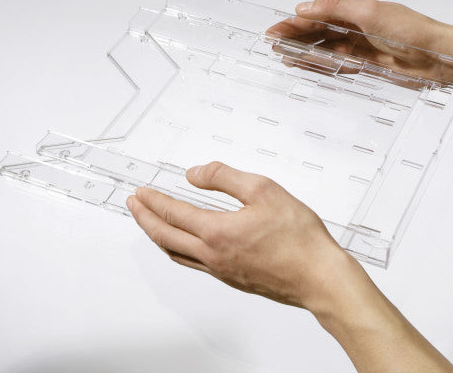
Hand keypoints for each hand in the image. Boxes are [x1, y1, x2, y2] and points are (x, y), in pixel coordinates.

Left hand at [127, 161, 452, 371]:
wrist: (319, 276)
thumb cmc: (298, 238)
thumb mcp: (263, 190)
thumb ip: (225, 177)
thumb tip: (196, 173)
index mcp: (217, 232)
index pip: (173, 213)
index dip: (153, 200)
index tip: (141, 191)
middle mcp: (213, 256)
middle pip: (165, 237)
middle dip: (145, 219)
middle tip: (134, 205)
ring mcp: (222, 271)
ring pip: (177, 254)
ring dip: (158, 237)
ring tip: (152, 224)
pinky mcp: (233, 279)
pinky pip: (194, 264)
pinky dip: (179, 250)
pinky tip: (187, 245)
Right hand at [266, 0, 452, 88]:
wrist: (439, 57)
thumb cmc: (412, 31)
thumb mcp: (370, 13)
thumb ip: (336, 9)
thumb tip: (306, 7)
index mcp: (356, 11)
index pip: (318, 17)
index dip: (294, 23)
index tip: (275, 30)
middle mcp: (357, 29)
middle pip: (319, 34)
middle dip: (296, 38)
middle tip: (274, 46)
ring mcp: (362, 48)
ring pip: (326, 50)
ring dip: (306, 54)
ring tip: (286, 58)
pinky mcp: (368, 66)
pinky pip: (339, 66)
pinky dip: (324, 66)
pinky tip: (310, 68)